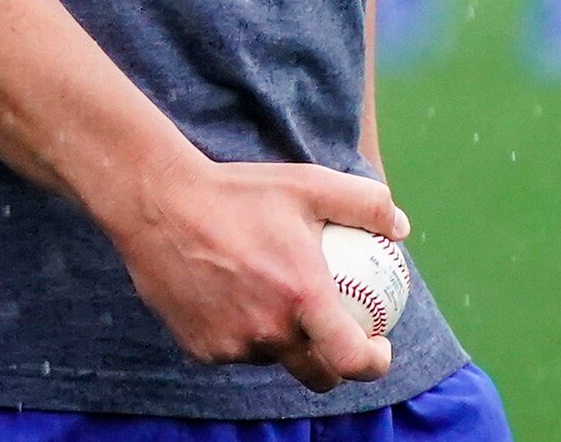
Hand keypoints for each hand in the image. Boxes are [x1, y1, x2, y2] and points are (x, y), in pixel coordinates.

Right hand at [97, 148, 410, 392]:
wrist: (159, 204)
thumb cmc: (239, 192)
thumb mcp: (309, 184)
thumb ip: (365, 204)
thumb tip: (401, 228)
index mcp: (302, 298)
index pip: (353, 359)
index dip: (375, 363)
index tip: (380, 345)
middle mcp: (269, 331)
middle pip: (317, 375)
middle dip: (336, 366)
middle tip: (337, 336)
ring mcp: (233, 346)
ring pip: (273, 358)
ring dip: (283, 341)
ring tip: (279, 301)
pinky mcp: (201, 349)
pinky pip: (236, 350)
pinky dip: (244, 333)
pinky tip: (236, 296)